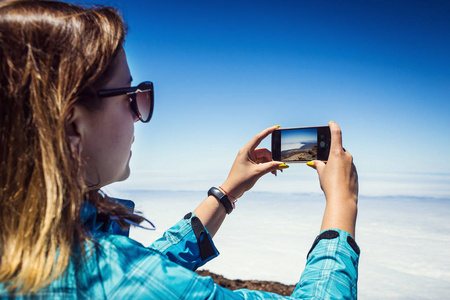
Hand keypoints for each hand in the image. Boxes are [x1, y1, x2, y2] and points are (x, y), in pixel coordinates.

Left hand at [220, 126, 284, 198]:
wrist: (232, 189)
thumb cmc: (241, 180)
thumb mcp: (258, 172)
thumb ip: (271, 167)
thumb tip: (283, 164)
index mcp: (246, 151)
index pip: (259, 138)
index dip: (268, 131)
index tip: (277, 127)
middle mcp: (247, 152)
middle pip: (264, 152)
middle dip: (272, 159)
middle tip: (280, 167)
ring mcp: (248, 158)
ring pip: (264, 157)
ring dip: (270, 164)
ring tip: (275, 172)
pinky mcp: (250, 164)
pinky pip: (261, 162)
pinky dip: (267, 166)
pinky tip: (272, 172)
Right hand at [308, 121, 357, 236]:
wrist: (343, 200)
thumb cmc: (330, 184)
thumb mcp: (321, 173)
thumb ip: (318, 165)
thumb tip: (315, 162)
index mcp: (337, 153)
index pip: (336, 135)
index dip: (333, 127)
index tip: (331, 123)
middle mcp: (347, 157)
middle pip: (338, 151)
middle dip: (331, 155)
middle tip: (324, 162)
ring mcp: (352, 165)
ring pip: (343, 161)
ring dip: (336, 164)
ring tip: (329, 177)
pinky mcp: (355, 174)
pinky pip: (347, 169)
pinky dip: (342, 172)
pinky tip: (336, 181)